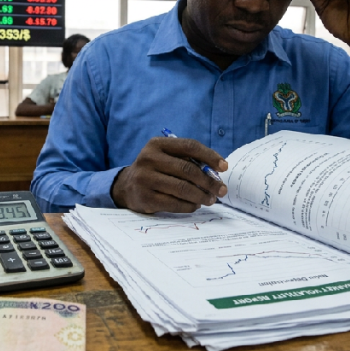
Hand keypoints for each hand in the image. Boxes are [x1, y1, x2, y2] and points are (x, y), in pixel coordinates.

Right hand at [110, 137, 227, 213]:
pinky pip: (174, 203)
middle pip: (187, 170)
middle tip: (221, 190)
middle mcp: (149, 159)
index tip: (224, 167)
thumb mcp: (165, 157)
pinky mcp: (145, 198)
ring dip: (202, 196)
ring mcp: (145, 179)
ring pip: (183, 188)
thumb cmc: (154, 170)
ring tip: (211, 199)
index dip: (209, 156)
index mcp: (157, 144)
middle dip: (209, 181)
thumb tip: (216, 173)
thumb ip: (186, 160)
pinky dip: (189, 206)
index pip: (189, 146)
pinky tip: (195, 205)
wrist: (125, 187)